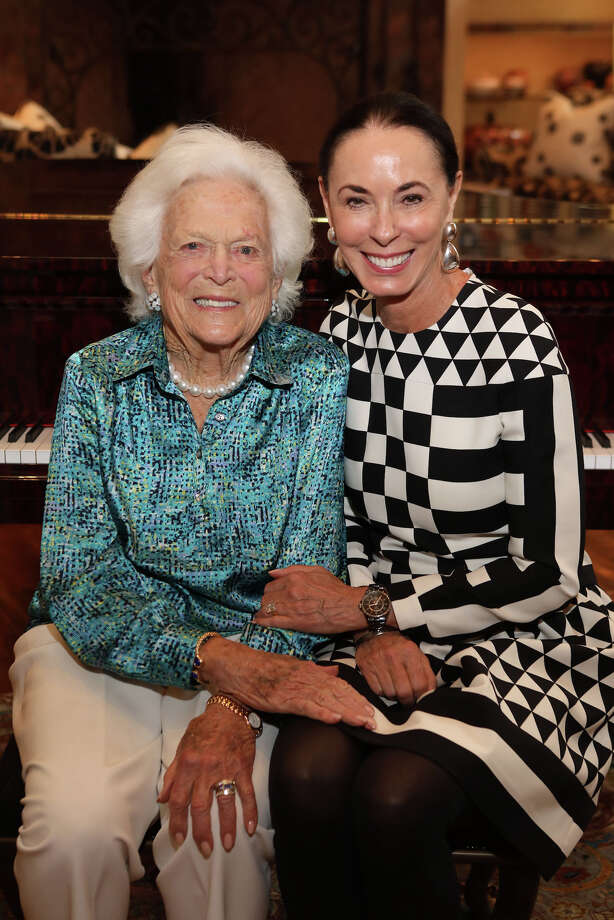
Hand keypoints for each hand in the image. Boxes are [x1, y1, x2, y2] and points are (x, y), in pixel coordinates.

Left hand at [158, 704, 255, 856]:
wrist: (229, 711)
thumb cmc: (204, 728)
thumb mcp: (182, 747)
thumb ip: (172, 774)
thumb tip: (162, 798)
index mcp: (187, 764)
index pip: (178, 799)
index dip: (177, 821)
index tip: (179, 839)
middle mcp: (205, 769)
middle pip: (200, 806)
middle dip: (201, 831)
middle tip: (204, 849)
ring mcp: (226, 768)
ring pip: (225, 802)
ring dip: (226, 826)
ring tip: (226, 844)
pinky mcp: (243, 767)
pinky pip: (247, 792)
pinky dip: (249, 811)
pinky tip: (250, 827)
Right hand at [201, 638, 374, 729]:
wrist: (236, 665)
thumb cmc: (260, 667)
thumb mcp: (291, 665)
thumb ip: (315, 669)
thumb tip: (335, 671)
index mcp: (309, 671)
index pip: (339, 685)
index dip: (356, 698)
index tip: (371, 711)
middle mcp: (305, 678)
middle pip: (338, 693)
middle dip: (358, 708)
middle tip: (375, 722)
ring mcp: (294, 687)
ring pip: (326, 700)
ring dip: (347, 712)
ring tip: (363, 722)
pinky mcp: (281, 698)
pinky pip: (305, 706)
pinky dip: (320, 712)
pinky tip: (334, 719)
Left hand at [253, 565, 366, 633]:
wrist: (349, 607)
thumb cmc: (335, 589)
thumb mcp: (316, 571)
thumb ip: (293, 569)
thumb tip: (272, 573)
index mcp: (295, 578)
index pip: (271, 585)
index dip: (270, 591)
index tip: (271, 596)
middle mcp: (290, 591)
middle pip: (266, 598)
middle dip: (265, 602)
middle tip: (268, 606)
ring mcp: (292, 607)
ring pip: (267, 609)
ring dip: (262, 613)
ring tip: (261, 615)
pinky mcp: (295, 622)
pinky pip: (273, 622)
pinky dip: (263, 622)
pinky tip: (259, 622)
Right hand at [356, 632, 436, 705]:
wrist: (375, 634)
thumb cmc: (399, 647)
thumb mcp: (417, 654)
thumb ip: (426, 673)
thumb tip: (430, 692)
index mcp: (410, 651)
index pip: (419, 684)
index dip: (421, 696)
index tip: (420, 699)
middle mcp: (393, 656)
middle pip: (404, 692)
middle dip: (408, 701)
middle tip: (408, 700)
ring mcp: (378, 661)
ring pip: (390, 693)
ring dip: (395, 696)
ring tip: (396, 689)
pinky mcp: (366, 667)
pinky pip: (377, 691)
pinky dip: (383, 692)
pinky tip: (386, 685)